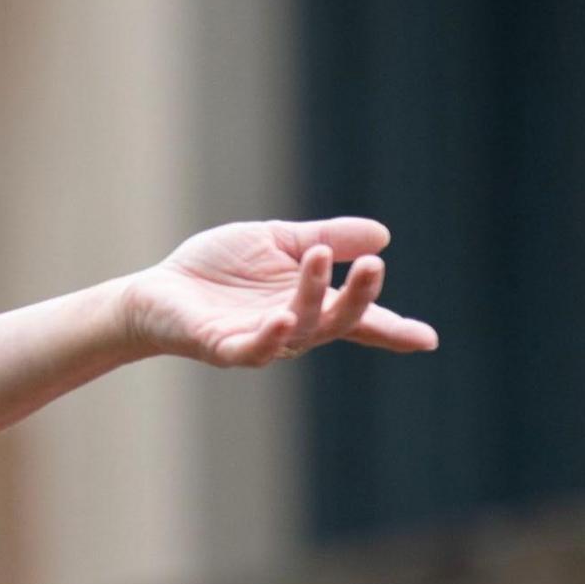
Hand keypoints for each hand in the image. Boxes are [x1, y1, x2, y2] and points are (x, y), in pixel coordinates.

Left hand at [117, 216, 437, 365]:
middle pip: (338, 321)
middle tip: (374, 265)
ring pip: (300, 328)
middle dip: (359, 296)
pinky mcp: (223, 348)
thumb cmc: (218, 270)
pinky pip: (253, 350)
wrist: (157, 289)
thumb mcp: (276, 241)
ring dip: (312, 295)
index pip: (360, 319)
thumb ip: (325, 237)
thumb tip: (382, 233)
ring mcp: (260, 340)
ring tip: (317, 258)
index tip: (428, 339)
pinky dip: (269, 338)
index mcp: (311, 304)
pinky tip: (281, 318)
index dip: (394, 330)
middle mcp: (293, 328)